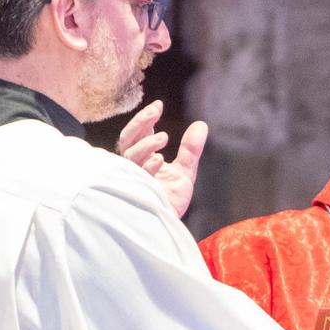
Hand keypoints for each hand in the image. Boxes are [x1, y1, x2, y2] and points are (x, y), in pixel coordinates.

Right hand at [117, 100, 208, 218]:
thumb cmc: (170, 198)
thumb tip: (201, 125)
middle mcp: (134, 165)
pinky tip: (159, 160)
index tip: (159, 106)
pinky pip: (136, 175)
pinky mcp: (136, 190)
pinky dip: (148, 165)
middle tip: (155, 112)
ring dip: (145, 144)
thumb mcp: (185, 170)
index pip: (140, 132)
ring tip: (163, 138)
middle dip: (139, 123)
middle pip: (127, 138)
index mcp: (144, 157)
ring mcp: (133, 177)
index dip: (146, 118)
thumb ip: (190, 149)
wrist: (167, 223)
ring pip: (130, 154)